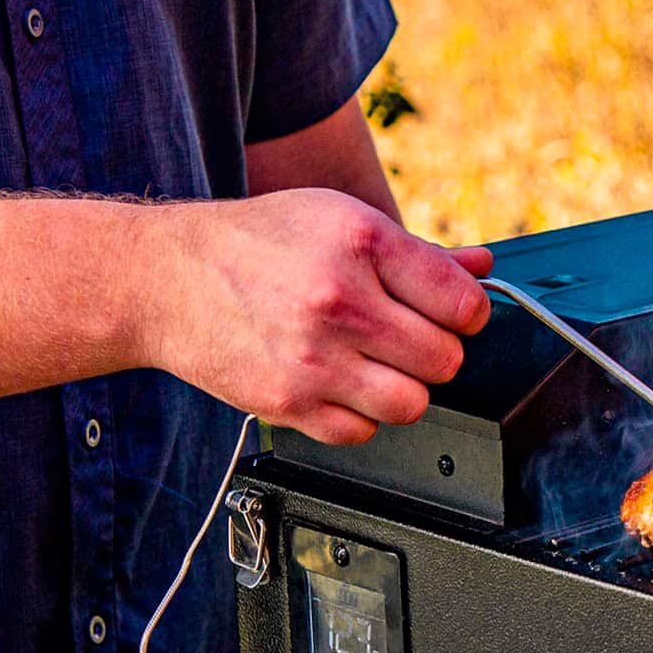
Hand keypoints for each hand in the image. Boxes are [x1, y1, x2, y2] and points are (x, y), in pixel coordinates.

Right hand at [145, 189, 491, 442]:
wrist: (168, 279)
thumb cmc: (261, 244)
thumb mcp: (340, 220)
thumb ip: (421, 253)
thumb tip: (484, 271)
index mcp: (361, 243)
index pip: (463, 305)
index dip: (466, 314)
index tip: (450, 315)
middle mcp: (339, 300)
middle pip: (445, 361)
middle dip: (433, 352)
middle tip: (404, 338)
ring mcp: (313, 357)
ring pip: (412, 404)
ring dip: (402, 389)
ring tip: (373, 363)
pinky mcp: (289, 403)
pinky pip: (363, 432)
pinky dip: (358, 415)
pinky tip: (338, 382)